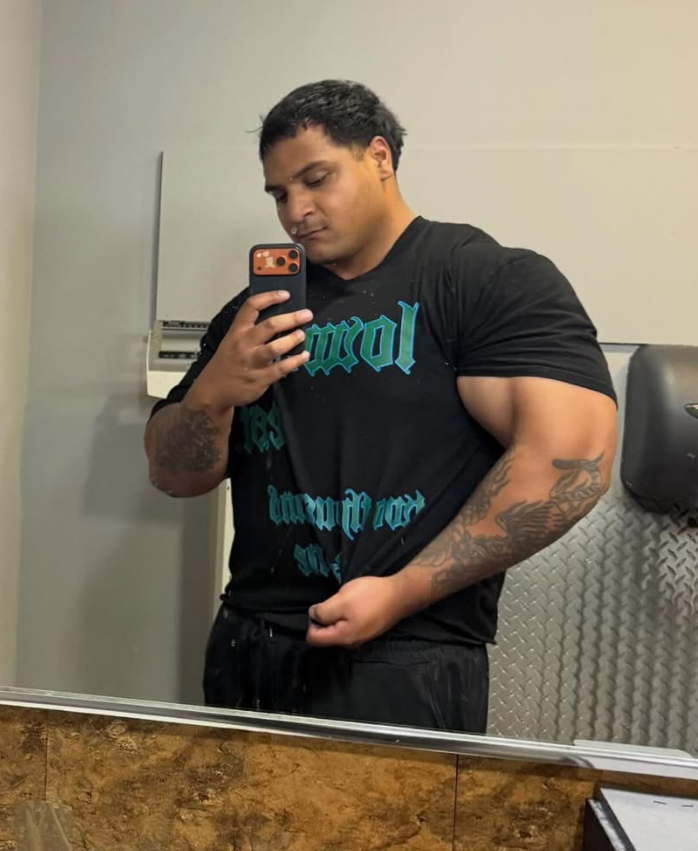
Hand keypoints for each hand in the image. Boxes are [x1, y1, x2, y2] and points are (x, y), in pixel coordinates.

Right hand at [186, 290, 312, 411]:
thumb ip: (251, 329)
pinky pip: (281, 368)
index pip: (252, 306)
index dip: (270, 297)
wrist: (213, 390)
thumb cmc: (226, 364)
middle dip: (291, 318)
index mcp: (237, 331)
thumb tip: (278, 319)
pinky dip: (295, 361)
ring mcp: (252, 361)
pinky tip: (303, 356)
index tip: (285, 295)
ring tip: (301, 335)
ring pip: (276, 347)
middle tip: (305, 315)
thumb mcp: (232, 340)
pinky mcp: (260, 378)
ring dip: (292, 339)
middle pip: (270, 325)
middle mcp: (244, 344)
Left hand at [306, 576, 409, 647]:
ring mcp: (360, 638)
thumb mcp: (342, 600)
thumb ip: (323, 611)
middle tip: (337, 602)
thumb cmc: (371, 596)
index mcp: (342, 638)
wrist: (400, 595)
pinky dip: (347, 616)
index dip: (311, 622)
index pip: (313, 639)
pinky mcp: (367, 631)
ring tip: (348, 602)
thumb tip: (312, 616)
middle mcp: (350, 643)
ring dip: (337, 616)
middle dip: (325, 618)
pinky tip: (357, 604)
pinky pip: (348, 626)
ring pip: (337, 629)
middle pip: (324, 635)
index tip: (321, 607)